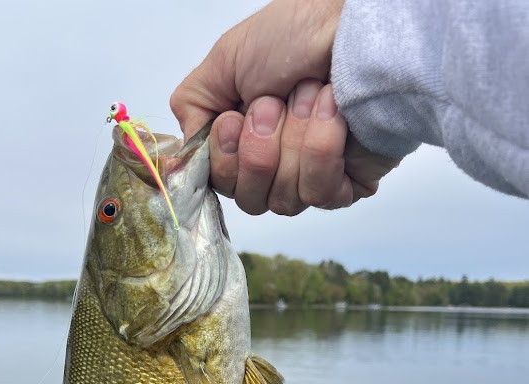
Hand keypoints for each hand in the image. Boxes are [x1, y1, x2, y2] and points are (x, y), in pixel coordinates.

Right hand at [170, 0, 399, 215]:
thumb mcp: (224, 62)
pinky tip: (334, 112)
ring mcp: (312, 179)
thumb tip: (183, 157)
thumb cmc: (296, 35)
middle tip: (275, 103)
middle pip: (252, 201)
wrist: (353, 29)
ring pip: (285, 199)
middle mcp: (277, 168)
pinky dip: (322, 147)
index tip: (236, 119)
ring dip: (294, 139)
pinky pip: (320, 194)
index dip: (227, 160)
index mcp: (245, 143)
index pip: (222, 186)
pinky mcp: (348, 186)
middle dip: (260, 149)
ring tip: (311, 96)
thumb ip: (192, 109)